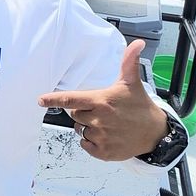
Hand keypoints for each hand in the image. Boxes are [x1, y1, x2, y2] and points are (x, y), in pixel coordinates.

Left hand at [38, 40, 168, 160]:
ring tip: (106, 124)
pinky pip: (85, 145)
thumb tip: (137, 43)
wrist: (155, 133)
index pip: (71, 100)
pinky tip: (105, 136)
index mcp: (101, 101)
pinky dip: (91, 142)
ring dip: (88, 127)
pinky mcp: (104, 151)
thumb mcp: (131, 83)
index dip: (54, 99)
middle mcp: (99, 119)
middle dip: (82, 112)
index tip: (40, 100)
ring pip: (80, 130)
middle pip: (74, 115)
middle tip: (100, 111)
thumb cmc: (140, 107)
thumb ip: (128, 62)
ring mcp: (101, 136)